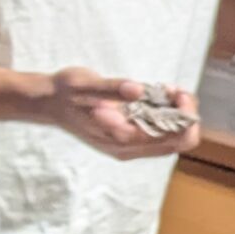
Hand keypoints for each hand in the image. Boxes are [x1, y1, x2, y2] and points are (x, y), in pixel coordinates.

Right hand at [45, 68, 202, 159]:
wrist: (49, 103)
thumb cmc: (66, 93)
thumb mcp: (84, 85)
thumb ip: (111, 88)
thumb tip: (137, 89)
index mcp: (120, 138)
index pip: (172, 137)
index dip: (184, 114)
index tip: (175, 91)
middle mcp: (128, 148)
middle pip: (179, 142)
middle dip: (185, 114)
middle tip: (175, 91)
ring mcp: (130, 145)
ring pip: (172, 138)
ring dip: (177, 113)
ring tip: (165, 90)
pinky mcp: (129, 138)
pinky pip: (160, 133)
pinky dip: (167, 114)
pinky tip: (157, 96)